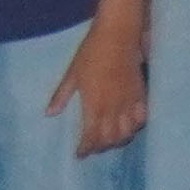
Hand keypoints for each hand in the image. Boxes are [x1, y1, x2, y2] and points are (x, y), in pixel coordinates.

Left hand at [51, 19, 148, 156]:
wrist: (118, 35)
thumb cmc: (91, 52)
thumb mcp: (72, 73)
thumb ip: (62, 95)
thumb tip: (49, 114)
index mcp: (94, 105)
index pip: (91, 137)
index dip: (85, 149)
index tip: (79, 154)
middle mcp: (113, 109)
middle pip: (110, 140)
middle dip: (100, 147)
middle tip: (92, 147)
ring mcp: (129, 103)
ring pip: (127, 133)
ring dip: (117, 141)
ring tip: (109, 139)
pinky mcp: (141, 95)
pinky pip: (140, 119)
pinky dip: (134, 127)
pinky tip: (128, 125)